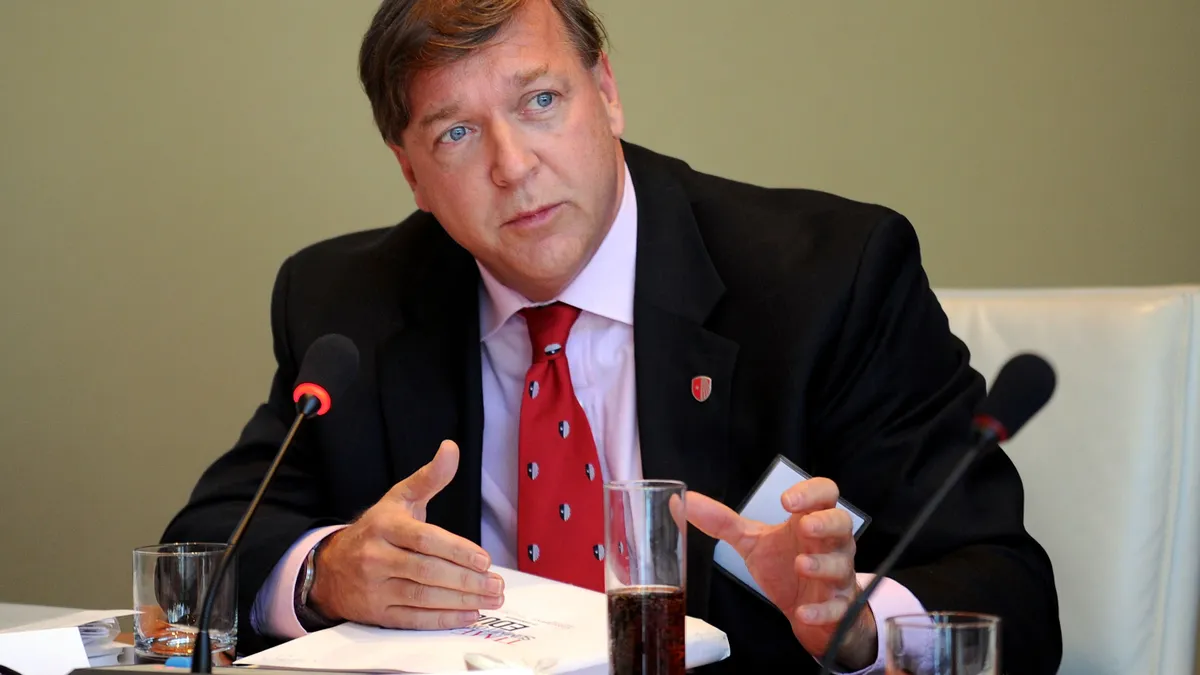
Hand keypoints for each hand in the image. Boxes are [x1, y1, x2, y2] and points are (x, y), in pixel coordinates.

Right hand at [309, 440, 504, 629]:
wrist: (330, 567)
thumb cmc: (375, 530)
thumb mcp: (399, 499)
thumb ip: (429, 477)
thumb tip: (451, 448)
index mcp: (385, 526)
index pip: (424, 539)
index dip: (457, 550)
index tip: (485, 560)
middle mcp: (376, 557)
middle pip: (427, 571)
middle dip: (466, 581)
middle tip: (496, 586)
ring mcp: (374, 587)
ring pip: (422, 597)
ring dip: (461, 601)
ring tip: (490, 600)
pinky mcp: (377, 613)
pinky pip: (413, 619)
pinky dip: (443, 619)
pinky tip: (468, 615)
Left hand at [685, 478, 876, 668]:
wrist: (809, 610)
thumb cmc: (786, 565)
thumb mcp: (752, 542)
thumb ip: (721, 522)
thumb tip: (682, 501)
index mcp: (809, 521)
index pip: (822, 494)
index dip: (810, 493)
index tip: (786, 500)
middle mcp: (830, 544)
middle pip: (842, 522)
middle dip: (826, 522)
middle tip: (803, 526)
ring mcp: (837, 575)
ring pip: (842, 564)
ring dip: (822, 564)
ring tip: (800, 565)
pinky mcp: (839, 607)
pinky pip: (838, 608)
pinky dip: (821, 610)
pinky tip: (803, 612)